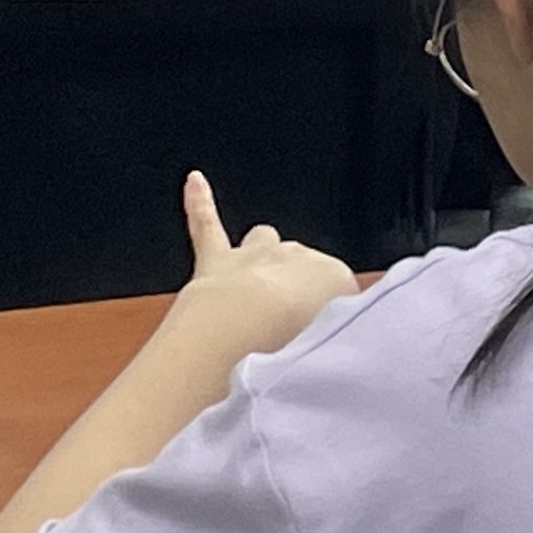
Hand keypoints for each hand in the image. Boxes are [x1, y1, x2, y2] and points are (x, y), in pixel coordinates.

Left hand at [164, 169, 352, 361]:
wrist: (247, 330)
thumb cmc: (294, 342)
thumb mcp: (334, 349)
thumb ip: (331, 344)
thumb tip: (324, 351)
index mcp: (334, 276)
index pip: (337, 292)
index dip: (326, 319)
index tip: (318, 342)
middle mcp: (296, 257)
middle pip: (300, 269)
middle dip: (293, 294)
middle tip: (285, 332)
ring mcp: (253, 255)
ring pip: (262, 240)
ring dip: (260, 255)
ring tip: (258, 286)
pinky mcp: (214, 257)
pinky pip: (207, 224)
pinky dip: (200, 203)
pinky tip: (194, 182)